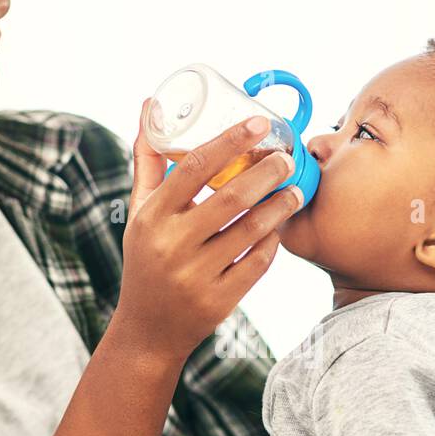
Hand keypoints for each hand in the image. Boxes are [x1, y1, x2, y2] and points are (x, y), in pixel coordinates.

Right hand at [113, 100, 303, 364]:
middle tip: (287, 158)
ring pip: (250, 231)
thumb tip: (150, 106)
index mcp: (153, 217)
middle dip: (266, 172)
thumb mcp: (139, 213)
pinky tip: (280, 227)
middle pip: (230, 198)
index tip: (258, 123)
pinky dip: (271, 243)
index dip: (229, 140)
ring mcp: (196, 275)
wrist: (148, 329)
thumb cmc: (146, 259)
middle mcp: (172, 245)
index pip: (193, 168)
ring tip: (295, 188)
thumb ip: (149, 162)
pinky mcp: (218, 300)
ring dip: (279, 206)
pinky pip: (256, 264)